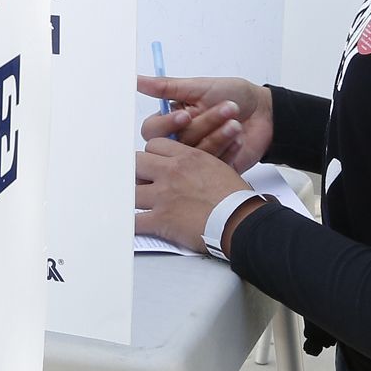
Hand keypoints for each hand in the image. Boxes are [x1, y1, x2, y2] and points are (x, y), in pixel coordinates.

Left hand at [134, 138, 251, 252]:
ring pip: (131, 190)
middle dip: (138, 172)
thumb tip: (197, 166)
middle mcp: (171, 173)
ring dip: (134, 198)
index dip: (153, 155)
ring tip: (139, 204)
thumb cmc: (236, 198)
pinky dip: (133, 224)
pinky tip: (136, 225)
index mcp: (187, 158)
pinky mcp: (160, 219)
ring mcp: (162, 195)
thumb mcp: (220, 168)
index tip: (154, 164)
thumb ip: (200, 163)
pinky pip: (135, 220)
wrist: (239, 220)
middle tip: (143, 182)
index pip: (154, 145)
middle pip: (137, 163)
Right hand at [137, 74, 272, 171]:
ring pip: (195, 155)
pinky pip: (213, 165)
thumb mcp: (200, 87)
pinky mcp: (215, 171)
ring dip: (218, 136)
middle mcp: (182, 140)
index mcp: (173, 121)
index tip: (186, 115)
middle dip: (203, 125)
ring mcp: (198, 157)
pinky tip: (239, 138)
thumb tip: (137, 81)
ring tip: (235, 122)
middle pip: (175, 144)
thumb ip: (167, 87)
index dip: (167, 124)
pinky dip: (228, 148)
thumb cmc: (234, 95)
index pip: (153, 130)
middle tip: (227, 109)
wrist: (265, 112)